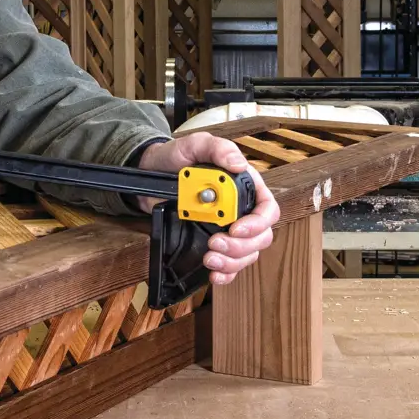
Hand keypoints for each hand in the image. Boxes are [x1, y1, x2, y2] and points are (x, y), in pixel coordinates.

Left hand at [137, 132, 277, 286]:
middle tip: (215, 243)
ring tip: (210, 259)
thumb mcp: (196, 145)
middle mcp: (241, 210)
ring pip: (247, 254)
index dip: (258, 223)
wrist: (151, 174)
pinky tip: (214, 273)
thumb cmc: (177, 157)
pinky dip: (226, 274)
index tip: (236, 228)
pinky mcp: (212, 241)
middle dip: (241, 246)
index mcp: (245, 186)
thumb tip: (239, 164)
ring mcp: (228, 228)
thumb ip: (218, 149)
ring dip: (232, 261)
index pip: (267, 209)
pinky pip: (230, 265)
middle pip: (260, 237)